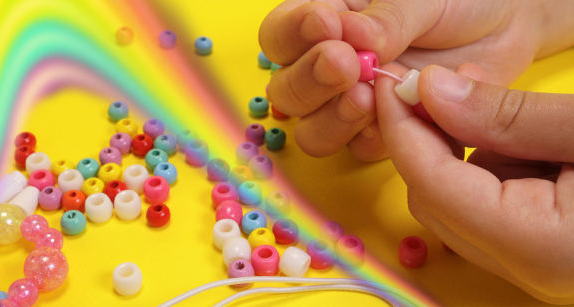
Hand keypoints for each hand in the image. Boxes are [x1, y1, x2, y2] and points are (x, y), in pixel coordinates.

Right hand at [260, 0, 573, 160]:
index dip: (293, 35)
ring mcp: (352, 105)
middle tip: (348, 63)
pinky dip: (376, 137)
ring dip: (334, 118)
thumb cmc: (457, 0)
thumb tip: (353, 38)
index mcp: (324, 23)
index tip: (327, 25)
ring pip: (312, 132)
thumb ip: (386, 18)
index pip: (279, 36)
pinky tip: (404, 116)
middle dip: (311, 81)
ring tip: (369, 96)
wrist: (506, 24)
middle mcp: (328, 68)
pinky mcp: (383, 134)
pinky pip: (361, 150)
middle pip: (286, 93)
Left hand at [376, 62, 573, 303]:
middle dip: (429, 139)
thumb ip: (508, 114)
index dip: (403, 130)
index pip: (432, 185)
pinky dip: (494, 167)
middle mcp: (530, 270)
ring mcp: (539, 269)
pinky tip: (528, 139)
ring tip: (503, 109)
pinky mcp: (549, 256)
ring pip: (459, 205)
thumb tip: (430, 92)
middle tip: (446, 86)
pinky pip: (492, 209)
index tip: (391, 82)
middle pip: (436, 200)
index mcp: (540, 245)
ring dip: (464, 151)